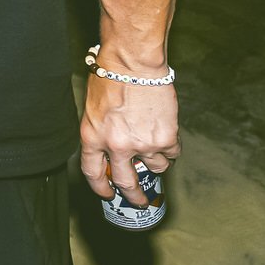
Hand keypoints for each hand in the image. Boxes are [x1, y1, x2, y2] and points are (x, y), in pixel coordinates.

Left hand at [80, 74, 179, 206]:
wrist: (133, 64)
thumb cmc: (110, 78)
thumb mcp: (92, 109)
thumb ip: (100, 132)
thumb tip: (108, 150)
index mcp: (92, 138)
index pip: (92, 173)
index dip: (101, 187)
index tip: (107, 194)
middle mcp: (116, 146)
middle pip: (126, 183)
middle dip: (134, 196)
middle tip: (139, 200)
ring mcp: (142, 145)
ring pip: (156, 167)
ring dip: (156, 160)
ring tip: (153, 141)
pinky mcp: (165, 139)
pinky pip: (172, 153)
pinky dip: (170, 148)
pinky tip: (165, 133)